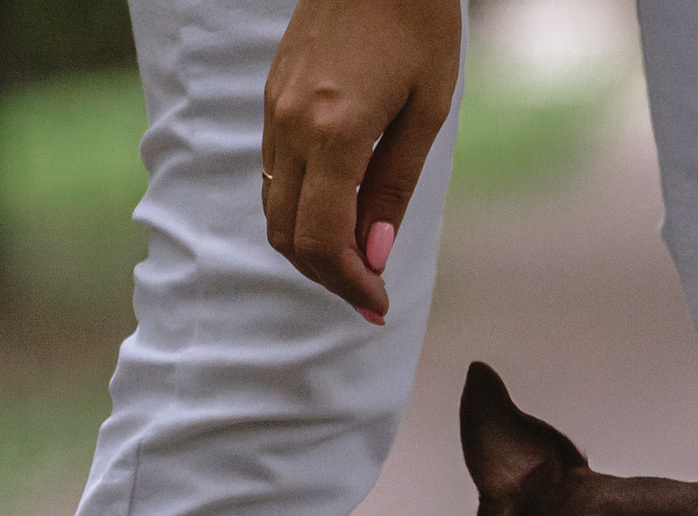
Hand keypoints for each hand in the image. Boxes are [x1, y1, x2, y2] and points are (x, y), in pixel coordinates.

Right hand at [261, 0, 461, 323]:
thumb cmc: (417, 25)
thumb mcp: (425, 112)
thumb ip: (395, 185)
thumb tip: (375, 253)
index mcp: (334, 133)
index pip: (323, 240)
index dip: (350, 285)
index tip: (378, 305)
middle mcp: (291, 126)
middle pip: (289, 236)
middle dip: (328, 277)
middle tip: (369, 295)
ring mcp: (274, 111)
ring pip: (274, 209)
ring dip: (311, 248)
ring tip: (356, 262)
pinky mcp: (272, 98)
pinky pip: (275, 175)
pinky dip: (300, 210)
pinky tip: (338, 214)